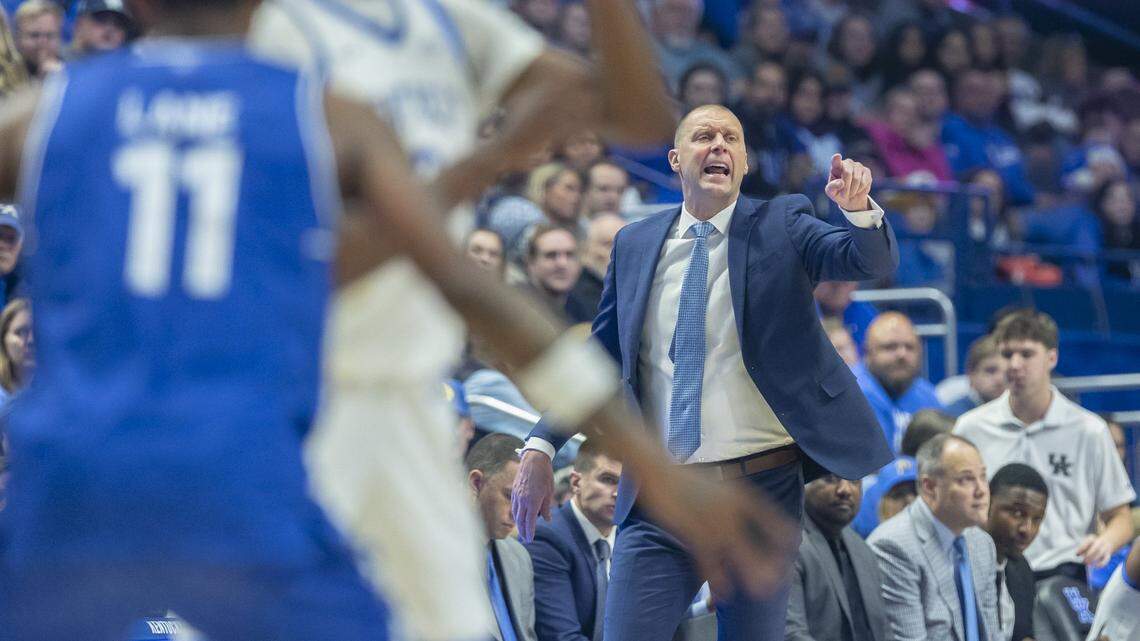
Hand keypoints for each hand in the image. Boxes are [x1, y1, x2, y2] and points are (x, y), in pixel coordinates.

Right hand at [511, 449, 554, 541]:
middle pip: (521, 520)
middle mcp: (523, 500)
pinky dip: (516, 514)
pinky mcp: (515, 490)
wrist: (534, 459)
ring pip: (516, 514)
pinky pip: (514, 506)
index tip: (530, 539)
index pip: (530, 521)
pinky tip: (518, 517)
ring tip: (522, 531)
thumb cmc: (545, 474)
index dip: (530, 531)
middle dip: (523, 531)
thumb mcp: (549, 491)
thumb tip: (547, 519)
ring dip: (518, 524)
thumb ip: (546, 507)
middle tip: (526, 540)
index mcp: (533, 501)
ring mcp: (517, 495)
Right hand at [640, 467, 798, 599]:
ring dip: (750, 577)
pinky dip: (717, 581)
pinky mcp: (694, 535)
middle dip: (772, 566)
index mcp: (743, 498)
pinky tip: (724, 594)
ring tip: (761, 592)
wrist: (659, 473)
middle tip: (779, 580)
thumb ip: (736, 503)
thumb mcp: (721, 486)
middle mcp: (733, 512)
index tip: (791, 549)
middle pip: (760, 546)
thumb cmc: (688, 479)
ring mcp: (714, 525)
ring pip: (738, 559)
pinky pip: (710, 564)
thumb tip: (746, 518)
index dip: (786, 539)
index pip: (775, 522)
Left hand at [824, 153, 871, 211]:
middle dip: (846, 187)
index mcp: (836, 166)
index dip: (836, 159)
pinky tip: (857, 190)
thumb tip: (841, 182)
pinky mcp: (867, 171)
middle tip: (843, 195)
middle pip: (847, 173)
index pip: (836, 160)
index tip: (837, 156)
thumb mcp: (831, 192)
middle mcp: (847, 163)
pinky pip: (864, 182)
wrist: (850, 198)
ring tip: (850, 193)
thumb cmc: (838, 192)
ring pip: (857, 179)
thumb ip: (832, 187)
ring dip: (853, 190)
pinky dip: (860, 190)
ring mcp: (858, 165)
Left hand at [1076, 534, 1114, 566]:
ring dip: (1093, 559)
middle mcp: (1099, 543)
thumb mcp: (1086, 543)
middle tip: (1083, 561)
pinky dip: (1101, 564)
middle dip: (1088, 555)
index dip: (1081, 549)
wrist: (1106, 541)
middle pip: (1095, 548)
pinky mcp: (1108, 555)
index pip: (1087, 543)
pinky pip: (1106, 559)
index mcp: (1092, 539)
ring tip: (1087, 563)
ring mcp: (1105, 548)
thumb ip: (1082, 548)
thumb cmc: (1092, 544)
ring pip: (1100, 554)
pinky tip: (1096, 566)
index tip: (1077, 554)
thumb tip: (1077, 554)